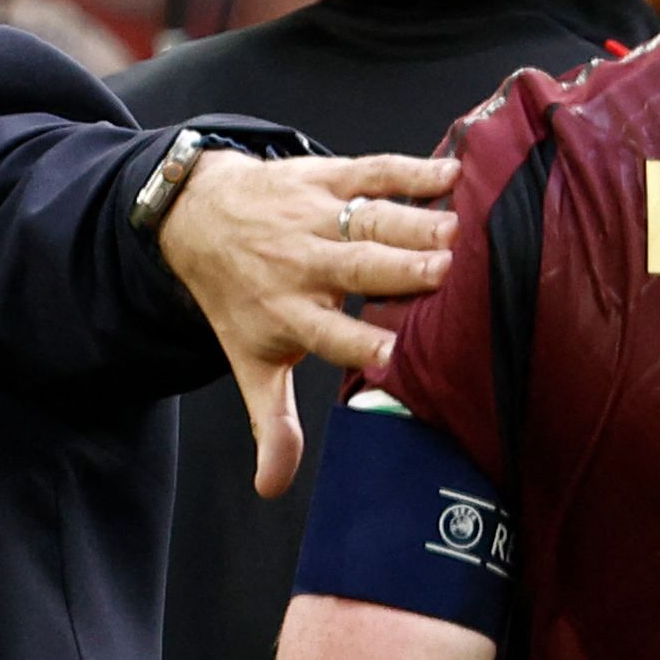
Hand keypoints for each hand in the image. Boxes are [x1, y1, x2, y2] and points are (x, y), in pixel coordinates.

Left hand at [156, 151, 455, 497]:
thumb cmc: (240, 300)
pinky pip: (370, 171)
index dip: (359, 342)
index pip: (326, 334)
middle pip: (355, 268)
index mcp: (288, 315)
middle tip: (449, 272)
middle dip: (400, 270)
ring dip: (413, 222)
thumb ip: (273, 423)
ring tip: (460, 229)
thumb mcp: (250, 362)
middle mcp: (300, 265)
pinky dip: (410, 170)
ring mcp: (312, 217)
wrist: (199, 220)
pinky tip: (451, 173)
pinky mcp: (323, 177)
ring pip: (367, 219)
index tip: (396, 352)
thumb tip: (272, 488)